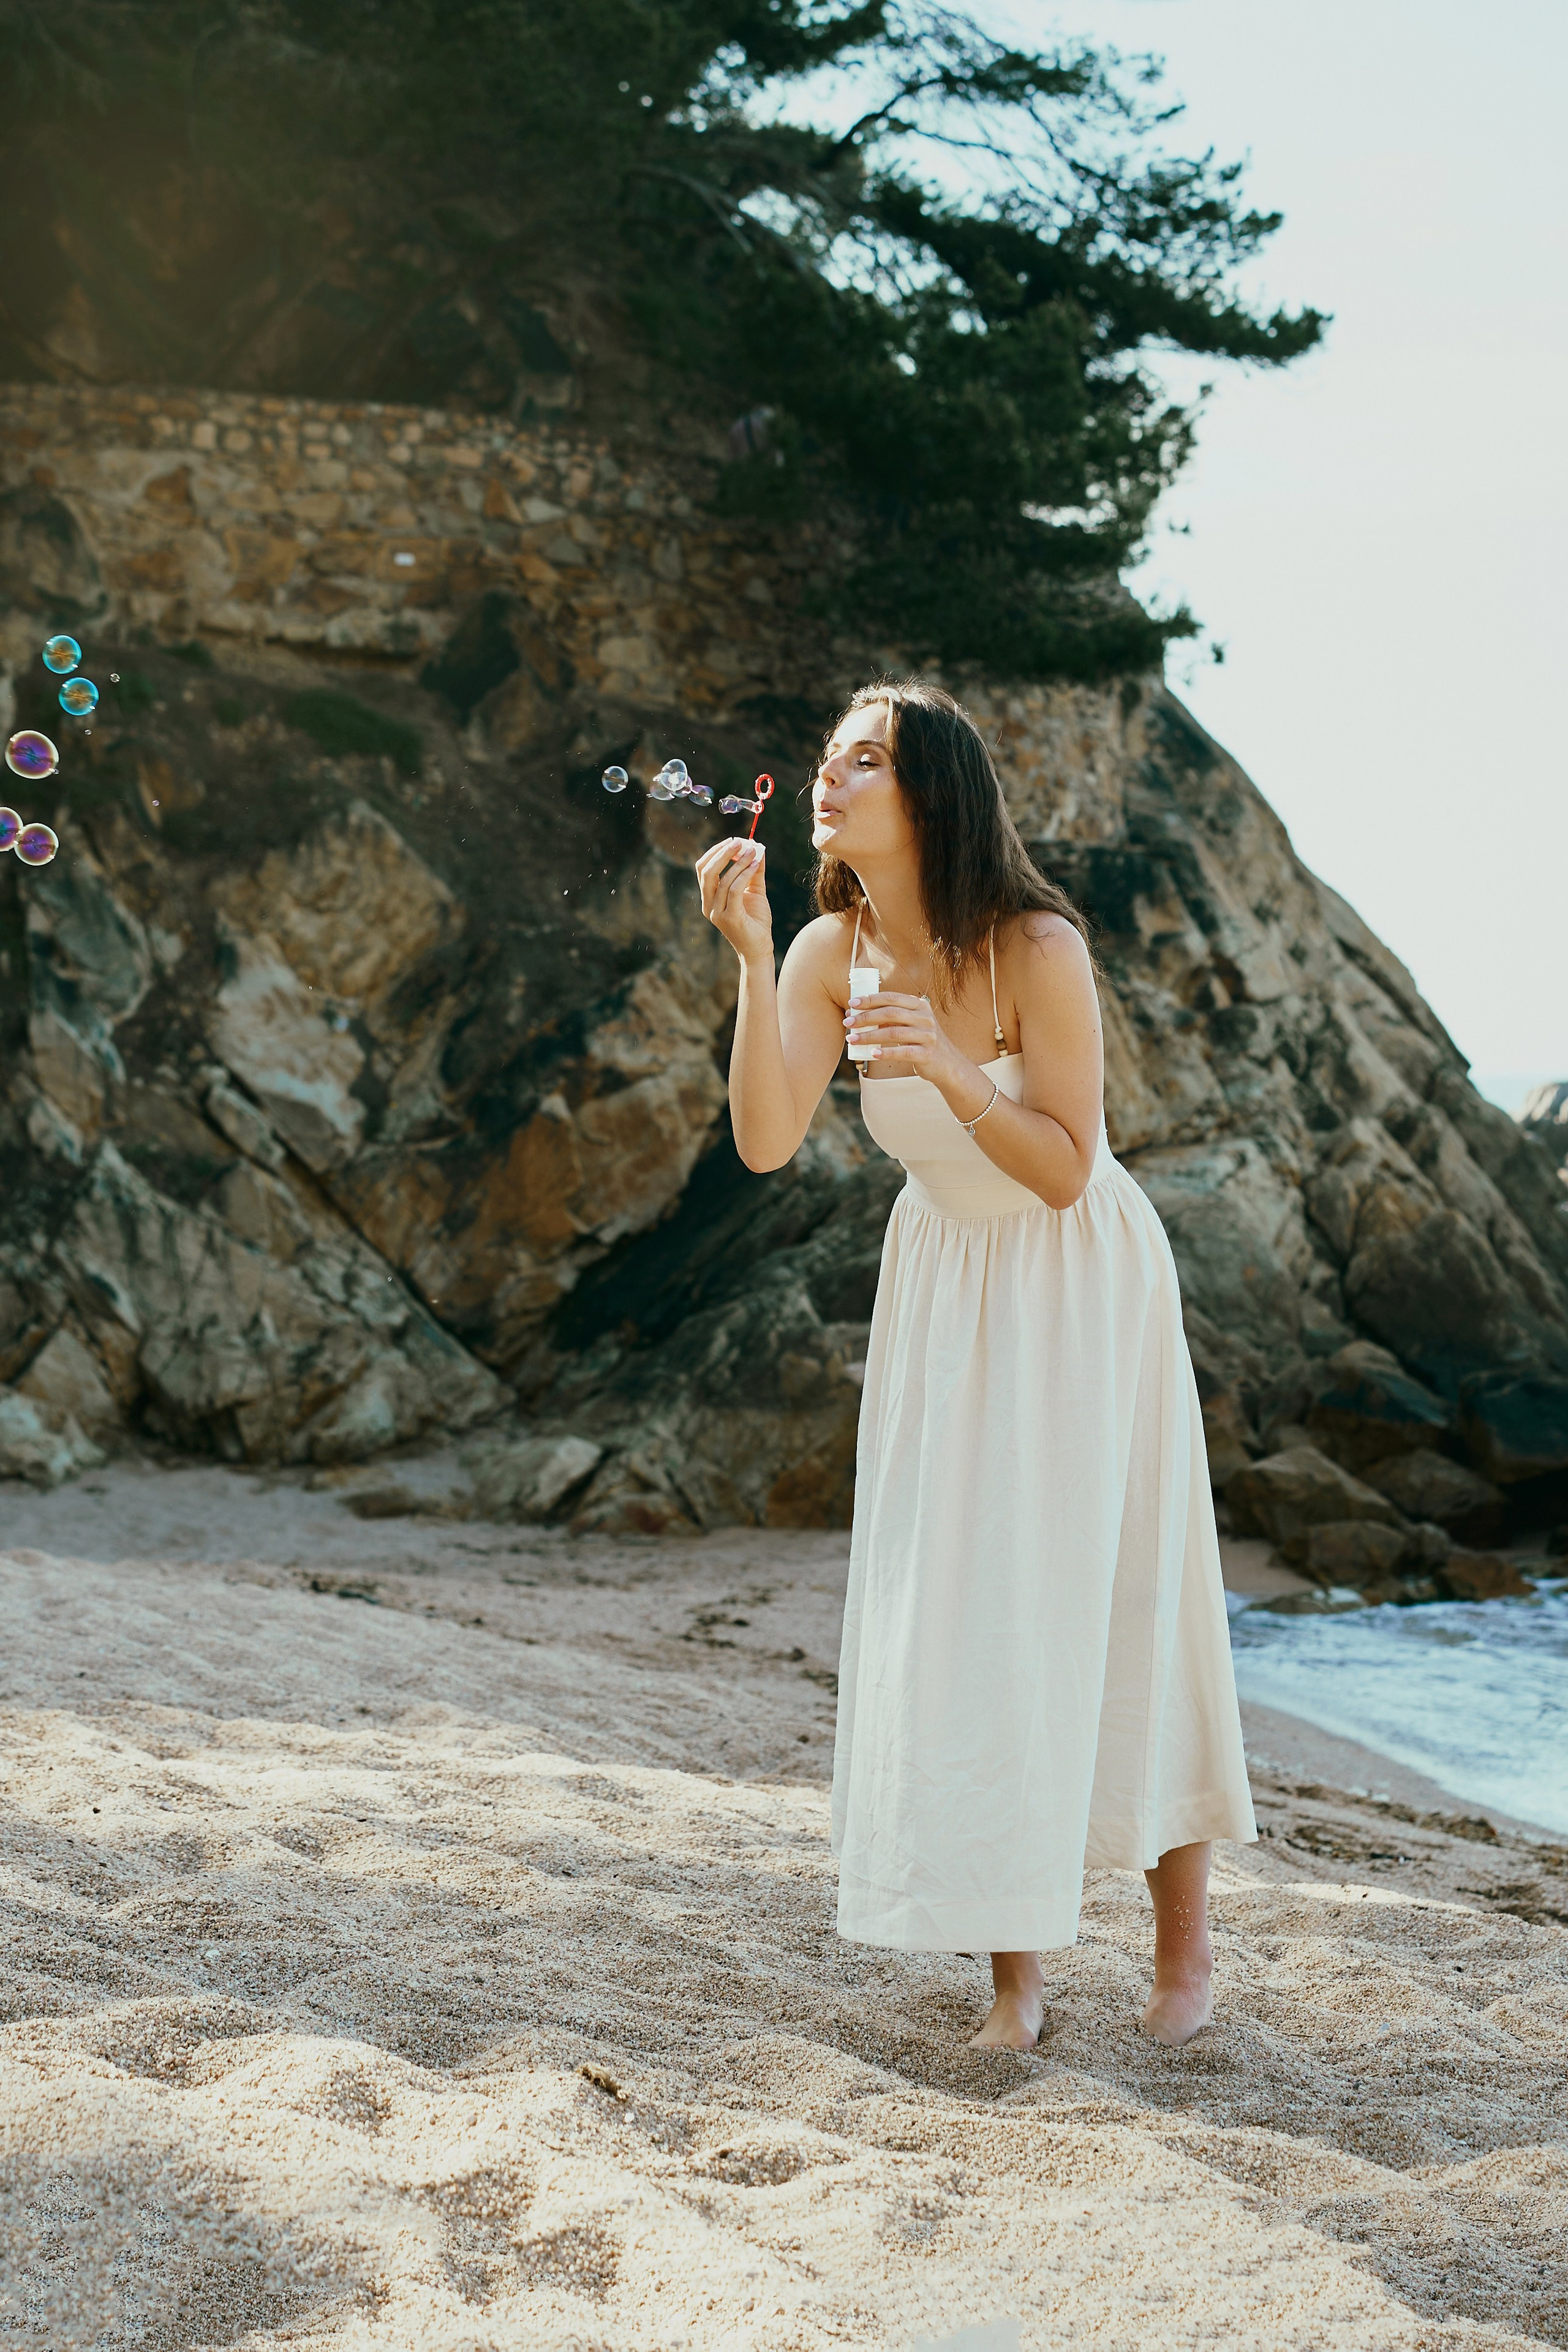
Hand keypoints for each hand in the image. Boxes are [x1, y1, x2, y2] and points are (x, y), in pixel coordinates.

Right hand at [696, 836, 771, 964]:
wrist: (759, 949)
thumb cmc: (755, 921)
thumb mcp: (755, 890)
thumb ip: (754, 870)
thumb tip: (756, 846)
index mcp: (709, 898)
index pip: (703, 869)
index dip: (715, 852)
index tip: (733, 841)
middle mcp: (708, 905)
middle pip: (706, 872)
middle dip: (722, 853)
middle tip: (739, 842)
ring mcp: (717, 913)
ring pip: (723, 880)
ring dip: (739, 862)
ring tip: (754, 851)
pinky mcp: (730, 918)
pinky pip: (734, 890)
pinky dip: (745, 873)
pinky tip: (755, 864)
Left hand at [844, 992, 979, 1102]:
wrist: (947, 1064)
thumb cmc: (921, 1042)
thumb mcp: (910, 1024)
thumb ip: (891, 1018)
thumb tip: (857, 1015)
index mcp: (920, 1005)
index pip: (891, 998)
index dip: (870, 999)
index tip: (851, 1003)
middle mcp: (925, 1017)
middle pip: (890, 1013)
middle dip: (866, 1017)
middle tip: (848, 1023)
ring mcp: (928, 1035)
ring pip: (894, 1033)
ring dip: (870, 1036)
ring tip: (853, 1039)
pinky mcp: (927, 1054)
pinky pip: (903, 1052)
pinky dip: (886, 1052)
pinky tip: (872, 1053)